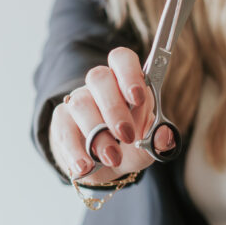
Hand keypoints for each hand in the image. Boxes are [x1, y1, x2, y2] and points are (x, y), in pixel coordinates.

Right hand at [49, 47, 175, 183]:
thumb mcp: (148, 146)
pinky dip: (75, 151)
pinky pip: (63, 129)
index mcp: (126, 82)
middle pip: (99, 78)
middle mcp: (100, 86)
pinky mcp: (61, 121)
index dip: (129, 72)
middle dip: (115, 109)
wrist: (103, 165)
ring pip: (81, 104)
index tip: (138, 96)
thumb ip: (157, 141)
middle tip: (127, 136)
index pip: (122, 59)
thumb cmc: (130, 146)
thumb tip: (164, 137)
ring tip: (112, 158)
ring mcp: (78, 100)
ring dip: (97, 135)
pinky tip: (85, 165)